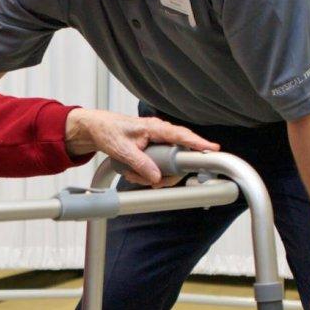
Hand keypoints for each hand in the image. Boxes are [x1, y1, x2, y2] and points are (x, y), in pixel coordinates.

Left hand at [64, 108, 218, 186]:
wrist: (95, 129)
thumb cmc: (108, 130)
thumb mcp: (122, 149)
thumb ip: (140, 163)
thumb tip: (156, 177)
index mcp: (155, 127)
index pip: (182, 135)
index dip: (199, 143)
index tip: (213, 150)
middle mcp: (159, 133)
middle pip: (177, 157)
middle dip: (165, 174)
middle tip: (150, 181)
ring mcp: (156, 142)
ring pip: (167, 165)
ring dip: (151, 175)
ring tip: (132, 173)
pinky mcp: (152, 151)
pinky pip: (157, 166)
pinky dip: (146, 174)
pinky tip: (132, 172)